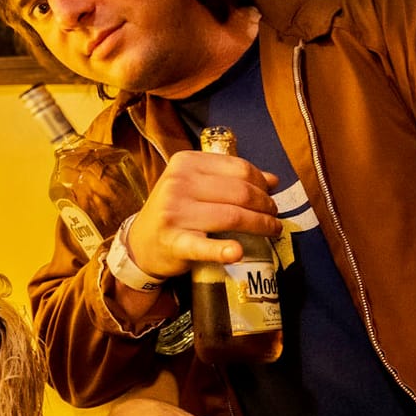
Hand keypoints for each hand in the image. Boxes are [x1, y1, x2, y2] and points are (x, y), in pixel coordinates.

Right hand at [123, 150, 282, 279]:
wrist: (141, 243)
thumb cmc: (174, 211)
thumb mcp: (195, 186)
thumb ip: (230, 179)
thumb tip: (272, 180)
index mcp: (186, 162)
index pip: (239, 168)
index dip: (261, 183)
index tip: (270, 195)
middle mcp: (179, 183)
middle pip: (239, 191)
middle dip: (265, 204)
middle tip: (274, 215)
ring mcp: (175, 213)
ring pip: (232, 216)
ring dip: (260, 224)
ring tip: (272, 229)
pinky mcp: (175, 242)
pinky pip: (204, 246)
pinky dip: (223, 250)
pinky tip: (237, 253)